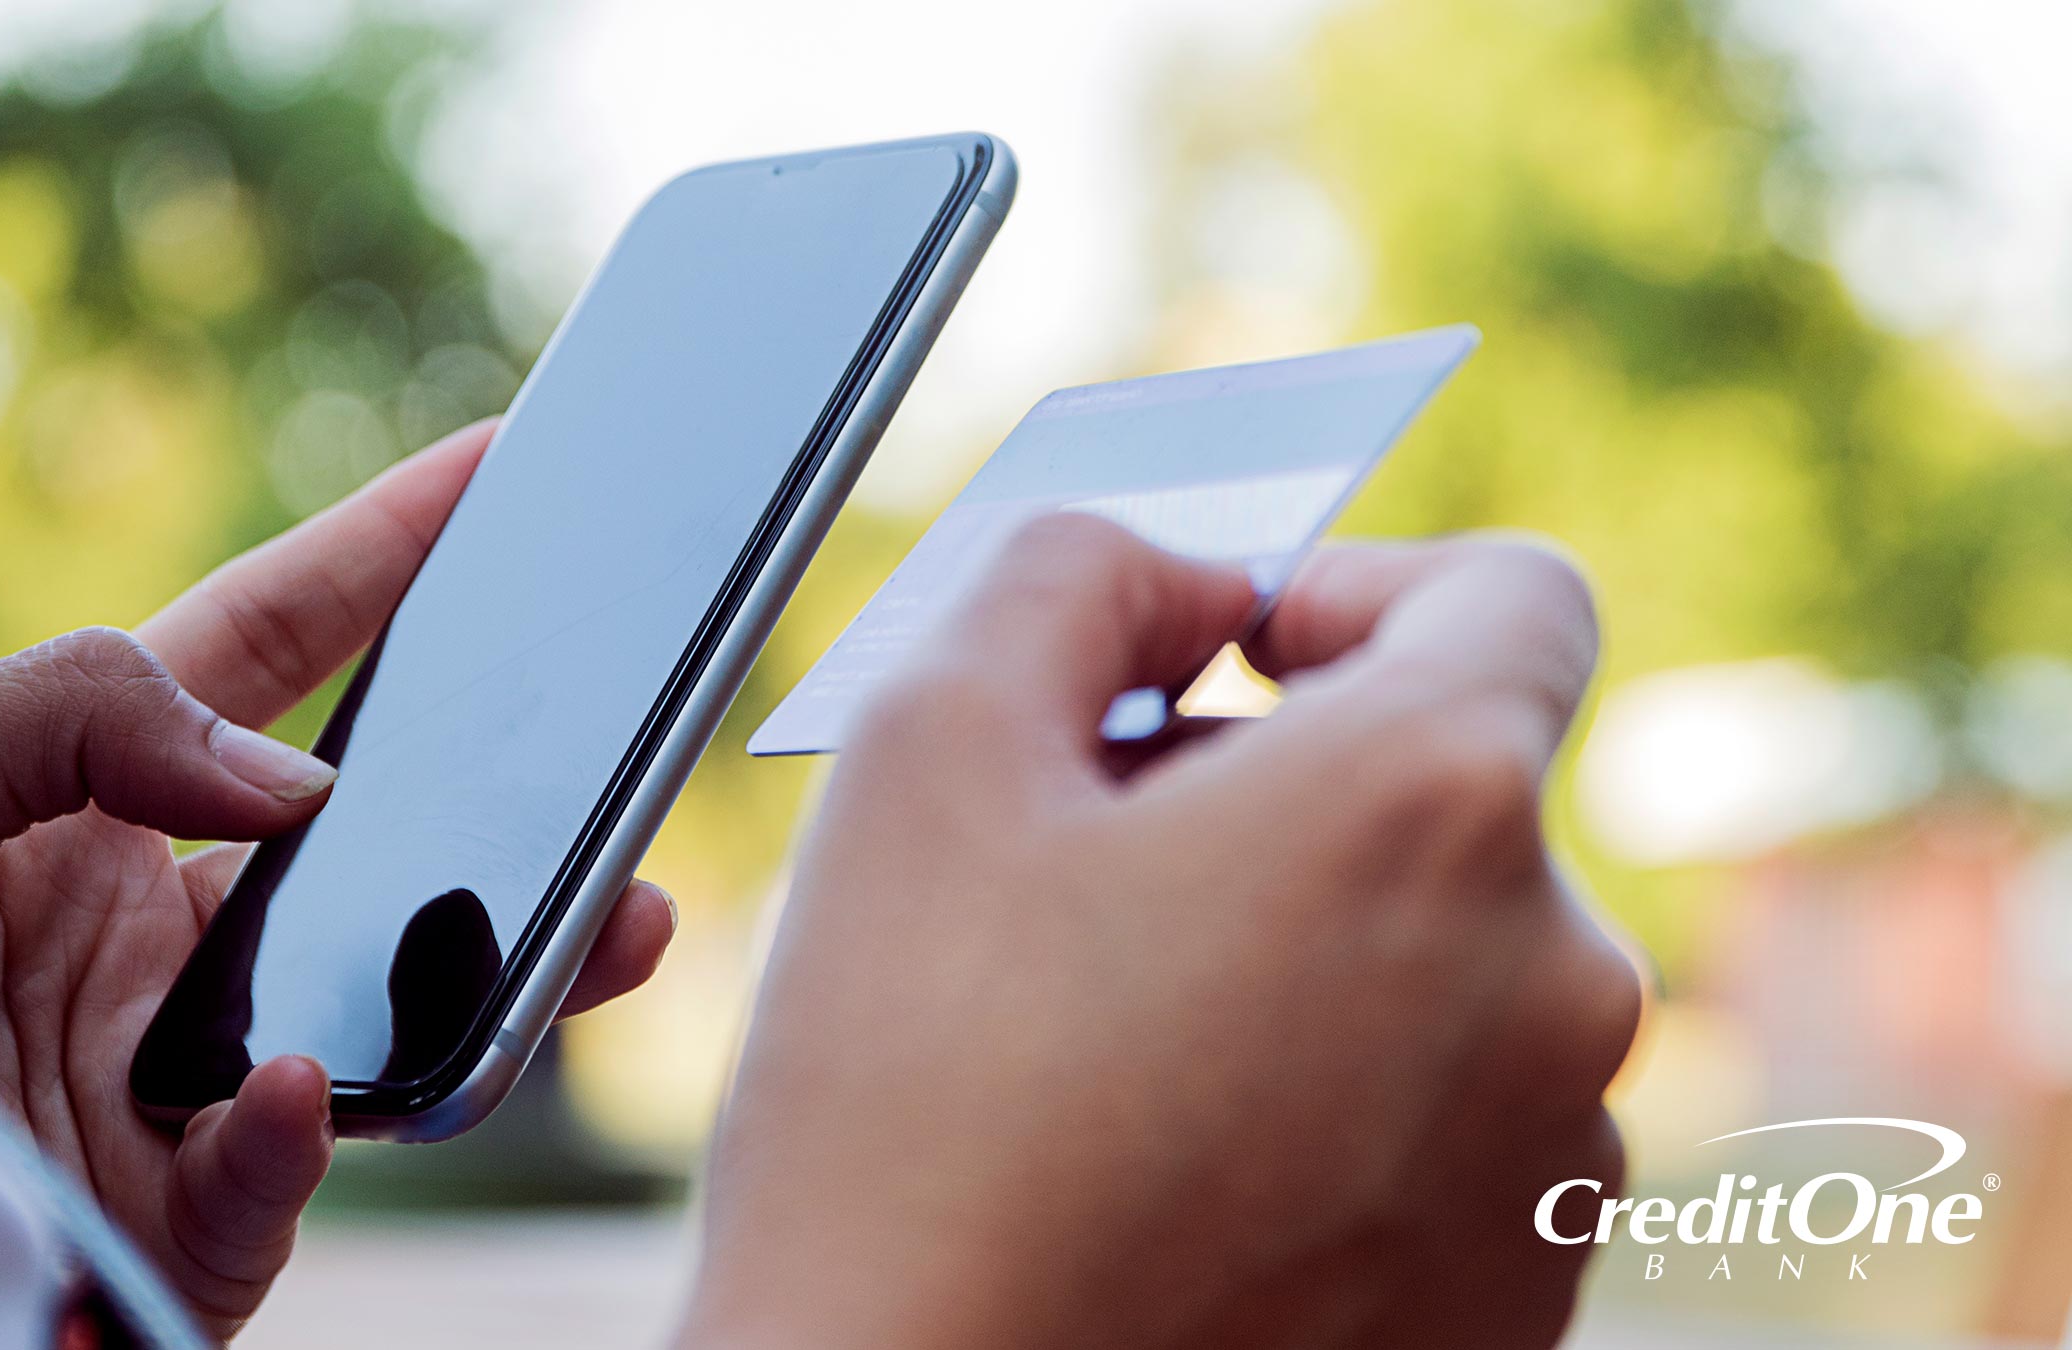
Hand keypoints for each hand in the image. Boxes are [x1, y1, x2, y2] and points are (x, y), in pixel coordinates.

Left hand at [0, 421, 677, 1339]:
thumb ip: (76, 712)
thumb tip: (295, 778)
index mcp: (81, 801)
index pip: (265, 651)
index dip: (377, 558)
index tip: (488, 473)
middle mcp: (155, 931)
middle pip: (377, 840)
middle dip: (511, 789)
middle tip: (617, 735)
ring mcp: (186, 1068)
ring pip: (393, 1007)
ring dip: (510, 970)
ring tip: (612, 926)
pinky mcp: (186, 1213)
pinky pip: (276, 1172)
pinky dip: (295, 1133)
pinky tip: (289, 1087)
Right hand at [678, 518, 1638, 1348]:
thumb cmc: (905, 1107)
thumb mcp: (924, 744)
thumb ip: (1073, 575)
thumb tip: (1182, 585)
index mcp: (1431, 805)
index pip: (1512, 594)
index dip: (1360, 588)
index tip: (1234, 663)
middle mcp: (1553, 981)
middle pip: (1449, 792)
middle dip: (1284, 788)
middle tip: (1088, 872)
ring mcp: (1557, 1164)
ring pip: (1445, 965)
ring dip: (1309, 951)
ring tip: (1110, 1047)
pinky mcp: (1523, 1300)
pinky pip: (1452, 1124)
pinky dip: (1339, 1102)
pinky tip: (1174, 1169)